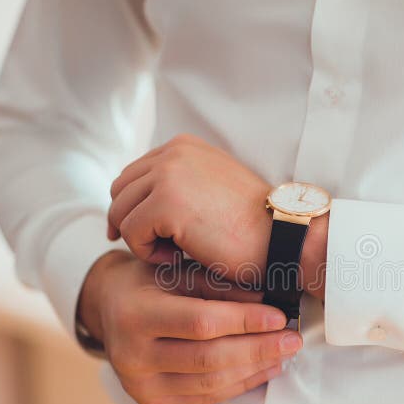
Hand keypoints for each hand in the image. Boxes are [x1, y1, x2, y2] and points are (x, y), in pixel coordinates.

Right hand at [77, 250, 302, 403]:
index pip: (201, 322)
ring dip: (255, 368)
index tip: (279, 315)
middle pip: (209, 358)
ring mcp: (139, 385)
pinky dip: (240, 384)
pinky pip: (205, 397)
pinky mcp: (152, 403)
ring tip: (284, 353)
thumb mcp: (176, 272)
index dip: (245, 321)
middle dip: (258, 349)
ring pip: (211, 382)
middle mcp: (131, 355)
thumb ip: (218, 286)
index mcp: (136, 315)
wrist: (108, 308)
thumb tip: (268, 299)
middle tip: (293, 339)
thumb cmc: (148, 283)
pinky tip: (264, 369)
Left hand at [108, 133, 329, 298]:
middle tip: (152, 248)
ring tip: (172, 254)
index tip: (138, 232)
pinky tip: (176, 258)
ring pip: (121, 212)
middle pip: (120, 190)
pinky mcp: (166, 204)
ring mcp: (168, 176)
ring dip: (141, 239)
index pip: (134, 174)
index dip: (131, 206)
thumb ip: (181, 183)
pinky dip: (147, 252)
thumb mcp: (213, 187)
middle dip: (128, 222)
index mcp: (184, 146)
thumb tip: (141, 201)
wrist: (283, 237)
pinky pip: (132, 233)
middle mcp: (173, 153)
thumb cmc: (254, 223)